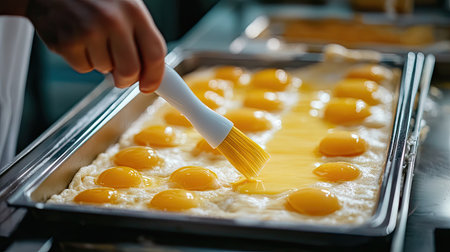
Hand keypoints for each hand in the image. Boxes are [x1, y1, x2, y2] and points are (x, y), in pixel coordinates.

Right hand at [26, 0, 166, 92]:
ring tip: (93, 39)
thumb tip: (149, 70)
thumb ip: (139, 34)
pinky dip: (82, 60)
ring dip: (102, 63)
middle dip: (127, 79)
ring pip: (105, 70)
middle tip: (121, 75)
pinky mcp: (66, 42)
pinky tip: (78, 39)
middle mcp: (113, 21)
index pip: (155, 53)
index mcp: (133, 10)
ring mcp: (88, 31)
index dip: (154, 76)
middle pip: (130, 71)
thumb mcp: (124, 4)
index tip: (150, 86)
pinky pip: (83, 68)